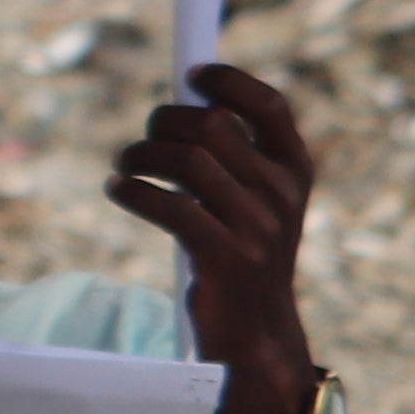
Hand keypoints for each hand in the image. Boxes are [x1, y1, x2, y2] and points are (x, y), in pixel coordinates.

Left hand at [116, 63, 326, 413]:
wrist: (258, 338)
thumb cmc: (242, 258)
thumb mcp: (254, 204)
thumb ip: (232, 158)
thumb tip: (182, 103)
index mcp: (295, 174)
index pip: (271, 107)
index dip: (230, 82)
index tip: (194, 75)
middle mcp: (282, 196)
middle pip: (212, 125)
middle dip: (164, 121)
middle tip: (142, 141)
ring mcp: (258, 228)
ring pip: (186, 158)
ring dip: (140, 155)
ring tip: (125, 168)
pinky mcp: (225, 258)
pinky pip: (168, 204)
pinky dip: (132, 190)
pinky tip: (120, 191)